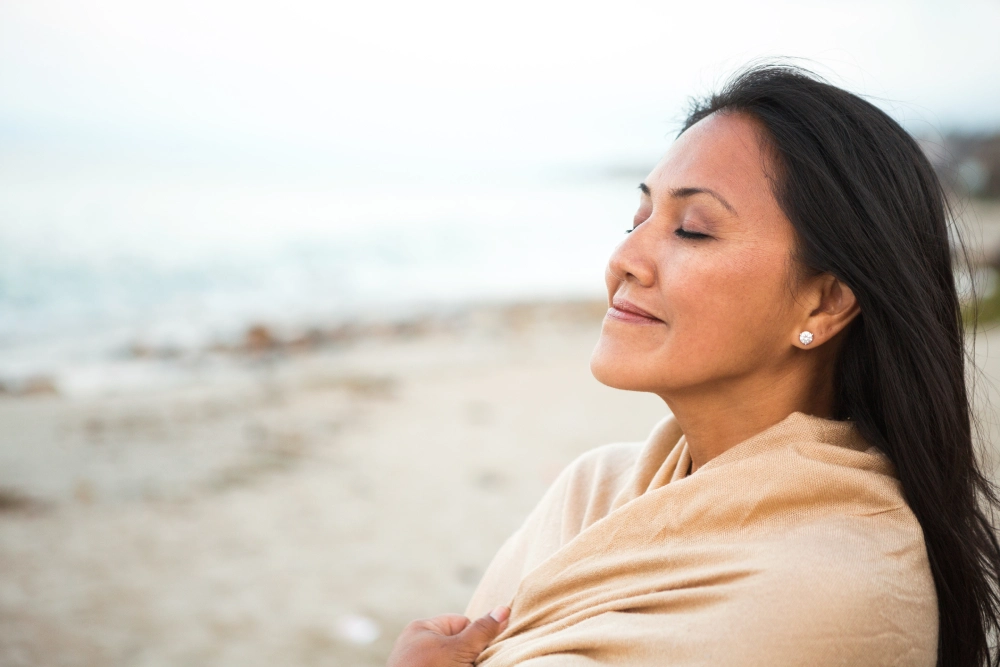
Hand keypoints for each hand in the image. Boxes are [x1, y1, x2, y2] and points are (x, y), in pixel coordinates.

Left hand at [386, 605, 510, 666]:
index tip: (476, 653)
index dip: (474, 638)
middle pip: (457, 644)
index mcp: (422, 628)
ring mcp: (416, 663)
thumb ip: (482, 631)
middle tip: (470, 666)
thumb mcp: (460, 649)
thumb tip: (504, 609)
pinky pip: (444, 666)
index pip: (462, 623)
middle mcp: (417, 644)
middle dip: (468, 656)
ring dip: (463, 665)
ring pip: (453, 660)